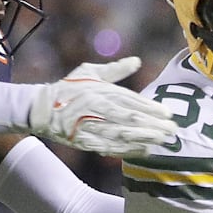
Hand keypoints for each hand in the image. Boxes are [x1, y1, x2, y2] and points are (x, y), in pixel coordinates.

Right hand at [29, 57, 177, 156]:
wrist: (40, 108)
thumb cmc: (68, 88)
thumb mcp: (90, 72)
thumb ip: (115, 69)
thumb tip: (137, 61)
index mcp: (100, 90)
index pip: (130, 99)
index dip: (150, 108)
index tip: (168, 113)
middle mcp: (96, 107)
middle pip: (129, 118)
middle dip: (153, 125)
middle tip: (172, 130)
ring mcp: (89, 126)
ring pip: (121, 134)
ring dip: (143, 138)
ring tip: (162, 141)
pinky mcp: (83, 141)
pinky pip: (109, 147)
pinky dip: (127, 150)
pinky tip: (143, 151)